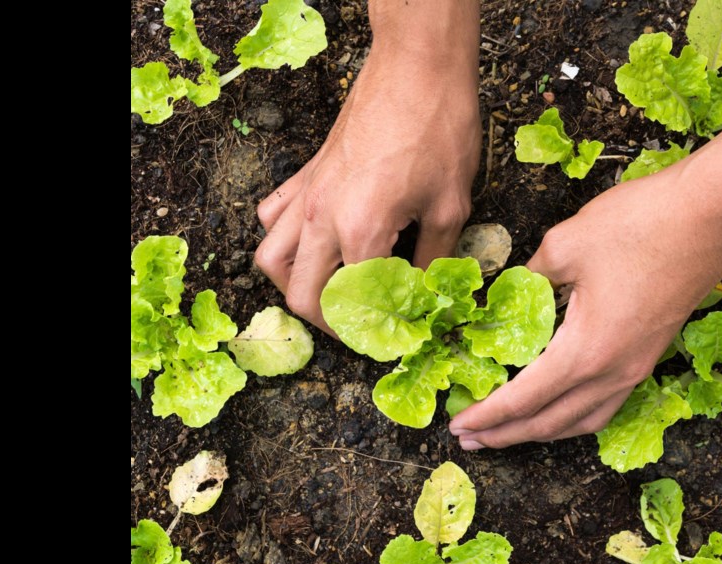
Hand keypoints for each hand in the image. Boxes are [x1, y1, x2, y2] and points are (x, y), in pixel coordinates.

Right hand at [255, 28, 479, 332]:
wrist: (417, 68)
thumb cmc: (439, 130)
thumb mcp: (451, 206)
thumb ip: (434, 260)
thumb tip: (427, 295)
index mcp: (361, 232)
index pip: (353, 304)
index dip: (373, 331)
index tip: (393, 337)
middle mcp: (322, 218)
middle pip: (301, 295)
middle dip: (327, 323)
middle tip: (358, 327)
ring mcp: (308, 194)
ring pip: (271, 258)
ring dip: (293, 285)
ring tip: (327, 292)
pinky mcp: (307, 173)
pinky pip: (274, 216)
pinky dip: (283, 239)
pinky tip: (312, 242)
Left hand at [449, 93, 721, 448]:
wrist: (711, 215)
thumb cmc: (641, 225)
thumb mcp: (565, 245)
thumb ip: (528, 278)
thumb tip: (507, 293)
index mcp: (585, 351)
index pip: (523, 399)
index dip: (486, 416)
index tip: (458, 426)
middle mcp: (612, 372)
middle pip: (550, 422)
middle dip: (505, 434)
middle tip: (469, 439)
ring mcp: (636, 368)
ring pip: (581, 421)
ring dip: (540, 431)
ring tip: (508, 432)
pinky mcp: (649, 355)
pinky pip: (605, 405)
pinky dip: (573, 417)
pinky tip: (559, 407)